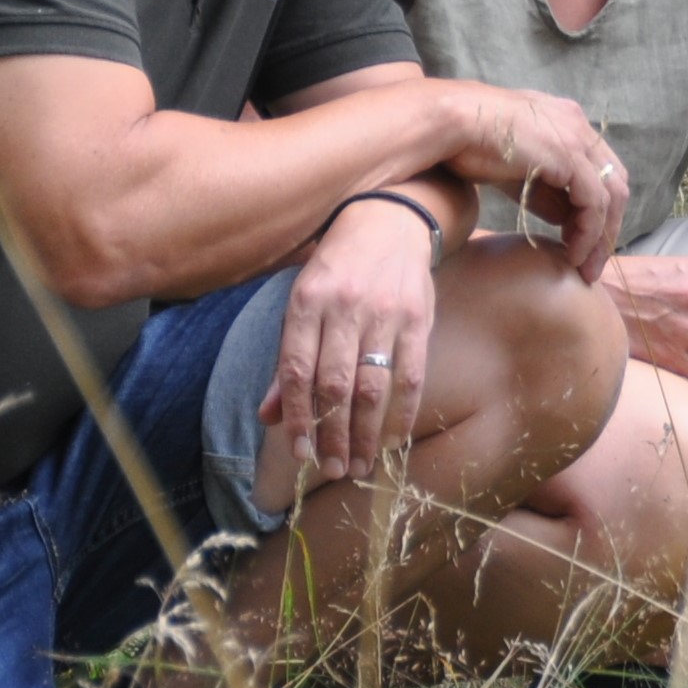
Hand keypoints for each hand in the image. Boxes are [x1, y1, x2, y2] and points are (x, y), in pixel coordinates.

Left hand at [263, 192, 441, 485]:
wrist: (391, 218)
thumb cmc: (338, 266)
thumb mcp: (302, 303)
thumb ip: (288, 360)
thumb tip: (269, 417)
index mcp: (306, 301)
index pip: (297, 370)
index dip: (297, 416)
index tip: (298, 453)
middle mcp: (344, 307)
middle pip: (335, 384)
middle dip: (331, 434)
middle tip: (330, 469)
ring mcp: (384, 311)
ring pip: (372, 385)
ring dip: (363, 432)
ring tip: (357, 465)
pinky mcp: (418, 315)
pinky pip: (411, 373)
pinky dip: (402, 412)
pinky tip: (393, 439)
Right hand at [444, 83, 631, 277]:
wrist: (450, 122)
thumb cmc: (469, 142)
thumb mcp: (514, 172)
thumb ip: (543, 191)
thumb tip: (563, 218)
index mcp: (567, 122)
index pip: (600, 169)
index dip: (597, 208)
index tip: (581, 240)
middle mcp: (579, 125)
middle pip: (614, 182)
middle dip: (608, 226)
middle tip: (591, 262)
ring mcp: (577, 138)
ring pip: (610, 195)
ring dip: (601, 236)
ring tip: (584, 266)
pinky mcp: (569, 156)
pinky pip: (593, 202)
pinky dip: (589, 232)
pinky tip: (573, 253)